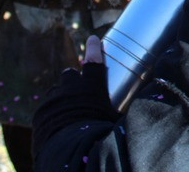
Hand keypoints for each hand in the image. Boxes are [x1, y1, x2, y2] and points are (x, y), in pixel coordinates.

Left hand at [32, 35, 116, 156]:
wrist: (70, 149)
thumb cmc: (99, 132)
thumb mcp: (116, 118)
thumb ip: (124, 106)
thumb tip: (146, 100)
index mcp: (91, 85)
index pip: (93, 59)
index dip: (94, 48)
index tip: (93, 39)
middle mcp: (70, 87)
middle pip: (69, 75)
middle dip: (73, 80)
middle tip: (78, 91)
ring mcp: (54, 99)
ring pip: (57, 92)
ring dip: (62, 98)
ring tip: (68, 112)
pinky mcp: (41, 113)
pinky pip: (47, 110)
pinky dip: (52, 115)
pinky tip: (58, 124)